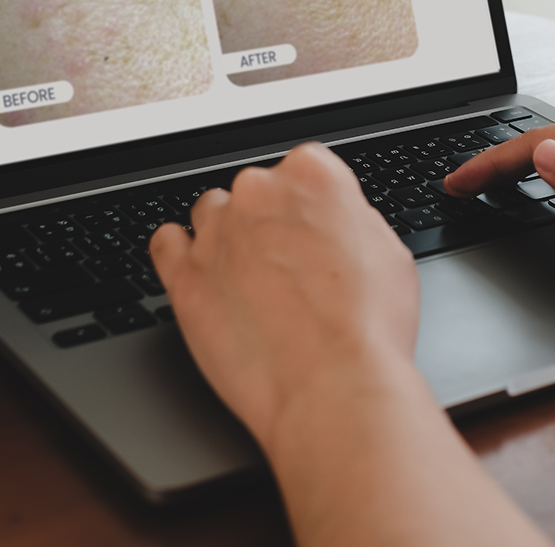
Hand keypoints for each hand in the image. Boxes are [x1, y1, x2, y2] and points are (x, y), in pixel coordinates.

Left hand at [149, 142, 421, 450]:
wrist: (333, 388)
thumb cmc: (366, 329)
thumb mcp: (387, 253)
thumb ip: (350, 220)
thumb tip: (335, 221)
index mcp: (313, 175)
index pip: (303, 167)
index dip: (311, 206)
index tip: (314, 230)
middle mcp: (259, 193)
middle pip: (256, 190)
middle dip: (270, 222)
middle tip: (291, 268)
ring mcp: (216, 233)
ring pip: (211, 213)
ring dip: (228, 237)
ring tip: (251, 281)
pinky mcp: (184, 275)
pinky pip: (166, 243)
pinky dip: (179, 251)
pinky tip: (201, 271)